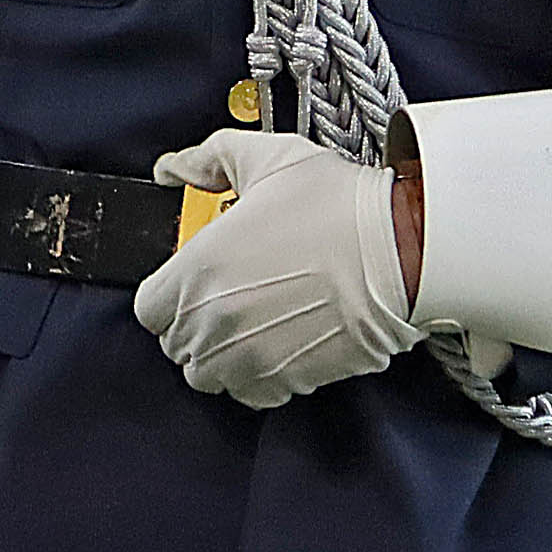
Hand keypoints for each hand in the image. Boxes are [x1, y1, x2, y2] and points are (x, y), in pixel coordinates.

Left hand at [132, 131, 417, 408]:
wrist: (403, 250)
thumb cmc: (335, 203)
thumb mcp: (266, 157)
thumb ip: (208, 159)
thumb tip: (172, 168)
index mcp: (199, 270)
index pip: (148, 309)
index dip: (165, 295)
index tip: (188, 282)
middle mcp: (215, 322)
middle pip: (176, 345)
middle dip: (192, 324)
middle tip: (224, 297)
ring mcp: (251, 357)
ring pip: (209, 375)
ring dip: (220, 355)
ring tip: (249, 325)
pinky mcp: (290, 380)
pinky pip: (251, 394)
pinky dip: (256, 377)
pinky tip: (276, 344)